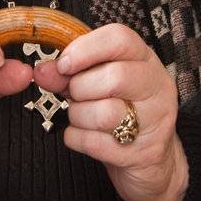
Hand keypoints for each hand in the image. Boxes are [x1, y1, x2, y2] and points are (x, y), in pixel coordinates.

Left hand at [33, 23, 188, 200]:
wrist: (151, 161)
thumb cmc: (121, 110)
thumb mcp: (98, 82)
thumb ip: (70, 72)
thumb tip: (43, 71)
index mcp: (145, 60)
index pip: (120, 39)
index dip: (85, 49)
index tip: (64, 63)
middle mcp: (157, 87)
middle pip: (113, 77)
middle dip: (80, 88)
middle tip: (74, 96)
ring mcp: (155, 122)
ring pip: (104, 113)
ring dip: (78, 115)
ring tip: (80, 116)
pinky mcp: (144, 154)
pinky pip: (96, 143)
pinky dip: (77, 138)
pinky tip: (83, 136)